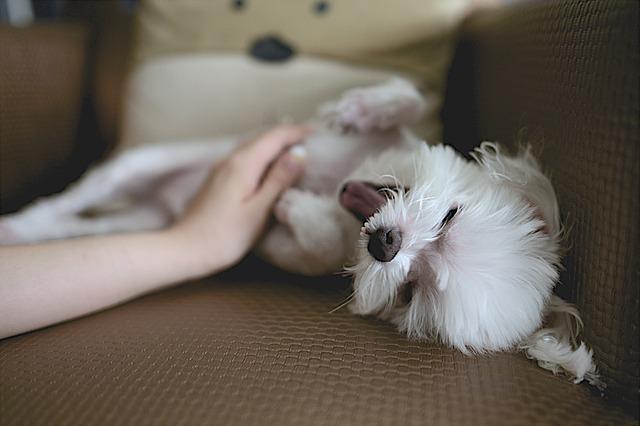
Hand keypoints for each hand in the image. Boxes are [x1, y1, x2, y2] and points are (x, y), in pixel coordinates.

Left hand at [170, 125, 308, 272]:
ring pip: (253, 147)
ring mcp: (221, 168)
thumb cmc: (224, 236)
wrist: (185, 249)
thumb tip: (299, 153)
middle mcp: (230, 159)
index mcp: (243, 164)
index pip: (275, 136)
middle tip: (314, 140)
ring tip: (297, 151)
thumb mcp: (258, 210)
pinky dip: (263, 156)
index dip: (298, 131)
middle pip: (263, 137)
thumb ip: (279, 180)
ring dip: (275, 145)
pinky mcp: (217, 179)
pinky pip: (245, 158)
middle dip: (289, 135)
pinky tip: (271, 168)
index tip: (320, 133)